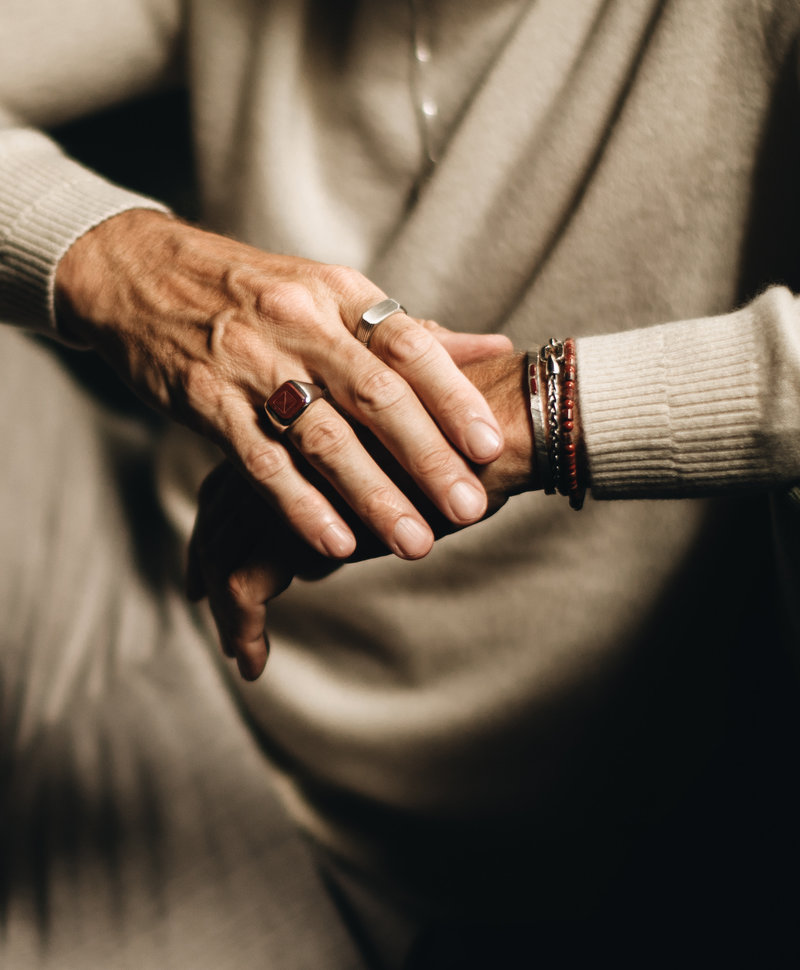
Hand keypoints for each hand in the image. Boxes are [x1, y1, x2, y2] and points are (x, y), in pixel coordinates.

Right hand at [55, 209, 511, 559]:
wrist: (142, 275)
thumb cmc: (254, 292)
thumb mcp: (331, 293)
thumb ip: (410, 331)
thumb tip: (494, 346)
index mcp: (338, 294)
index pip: (409, 345)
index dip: (453, 397)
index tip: (491, 446)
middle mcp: (299, 324)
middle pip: (374, 396)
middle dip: (425, 457)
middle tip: (467, 507)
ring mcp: (250, 364)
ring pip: (321, 437)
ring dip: (372, 494)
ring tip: (414, 542)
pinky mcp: (207, 403)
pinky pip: (261, 462)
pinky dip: (301, 506)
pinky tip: (336, 545)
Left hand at [187, 353, 533, 679]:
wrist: (501, 426)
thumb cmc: (468, 430)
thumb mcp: (414, 443)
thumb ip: (377, 464)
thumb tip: (351, 523)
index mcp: (302, 417)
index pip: (240, 469)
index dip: (219, 512)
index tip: (211, 551)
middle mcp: (282, 446)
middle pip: (219, 508)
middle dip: (207, 557)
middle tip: (201, 598)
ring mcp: (287, 483)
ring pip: (224, 548)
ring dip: (226, 606)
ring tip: (238, 649)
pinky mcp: (301, 525)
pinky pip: (248, 581)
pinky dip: (245, 624)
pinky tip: (254, 660)